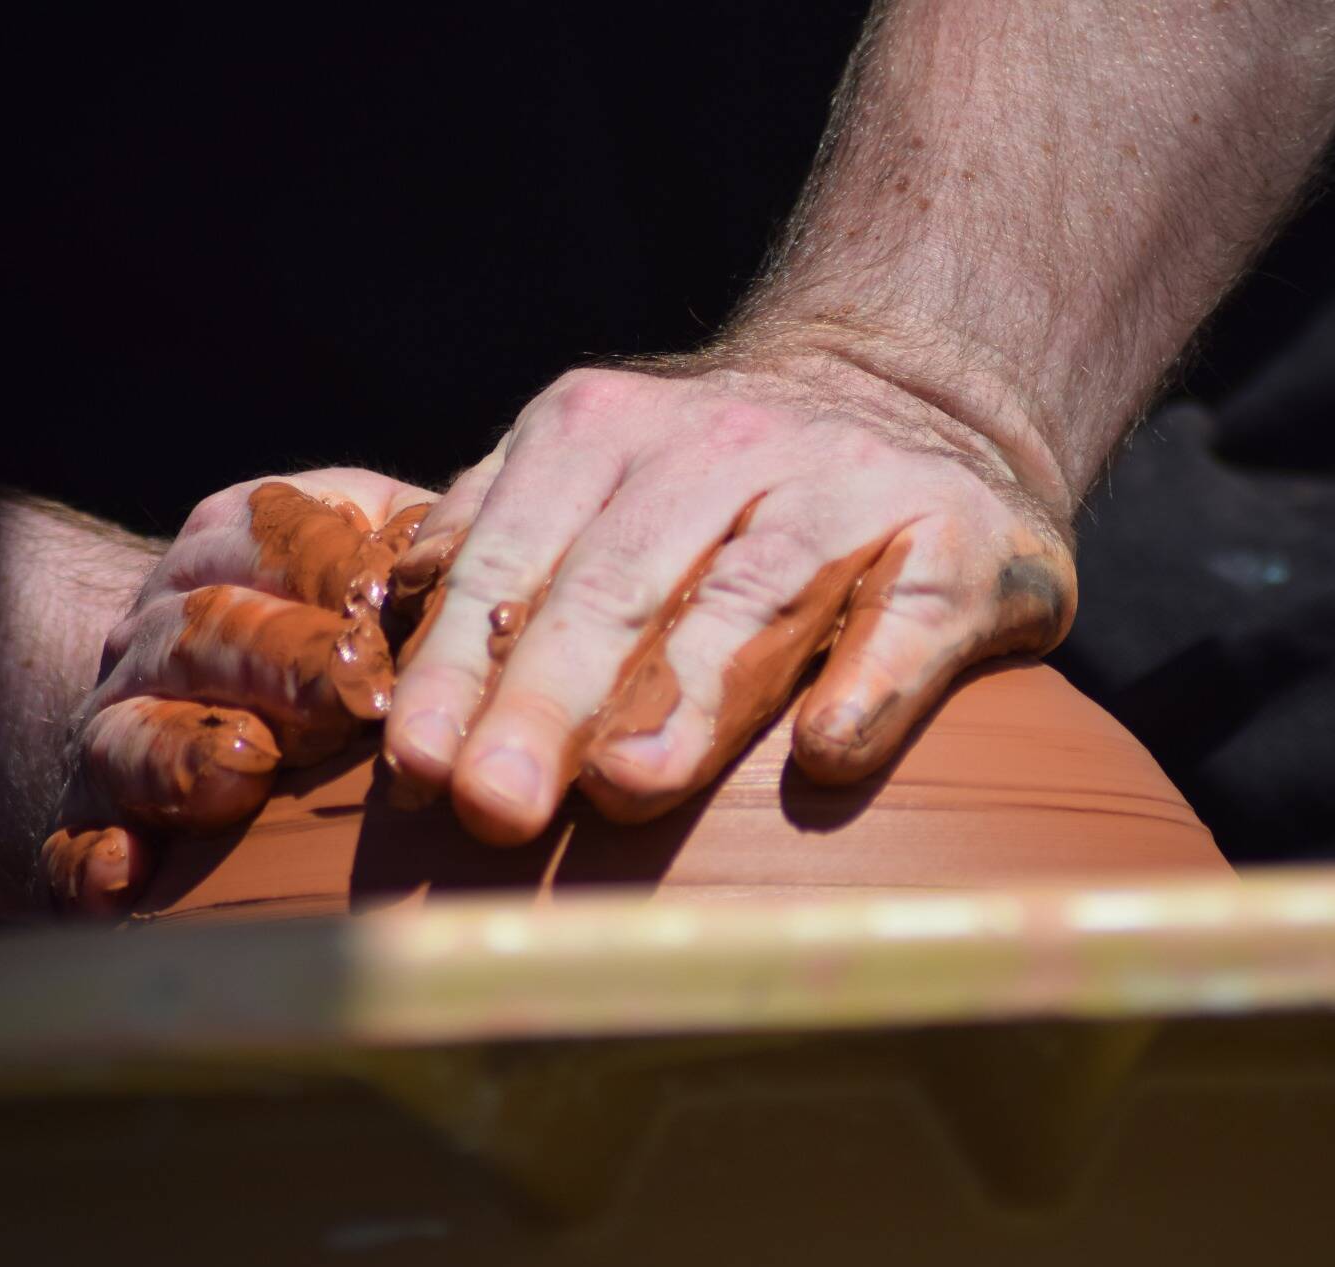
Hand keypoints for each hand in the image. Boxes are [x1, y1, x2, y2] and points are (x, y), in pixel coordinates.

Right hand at [40, 467, 436, 914]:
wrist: (206, 691)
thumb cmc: (351, 626)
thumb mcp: (392, 560)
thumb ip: (437, 557)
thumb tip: (502, 582)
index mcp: (233, 547)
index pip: (273, 534)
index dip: (332, 568)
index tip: (391, 604)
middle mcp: (160, 630)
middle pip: (206, 629)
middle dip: (282, 659)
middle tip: (359, 699)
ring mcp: (119, 727)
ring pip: (131, 732)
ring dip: (189, 753)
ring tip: (249, 770)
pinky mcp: (92, 823)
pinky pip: (73, 843)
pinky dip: (96, 861)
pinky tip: (131, 877)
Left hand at [383, 354, 1077, 846]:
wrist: (915, 393)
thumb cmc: (717, 488)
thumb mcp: (586, 477)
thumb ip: (490, 543)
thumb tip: (374, 649)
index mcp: (599, 432)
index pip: (514, 561)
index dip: (459, 665)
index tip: (413, 767)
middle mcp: (721, 442)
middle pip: (620, 583)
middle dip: (547, 698)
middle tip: (494, 805)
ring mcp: (846, 482)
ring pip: (756, 596)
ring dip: (688, 696)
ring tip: (627, 786)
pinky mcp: (960, 536)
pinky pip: (911, 615)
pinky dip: (872, 681)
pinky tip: (826, 753)